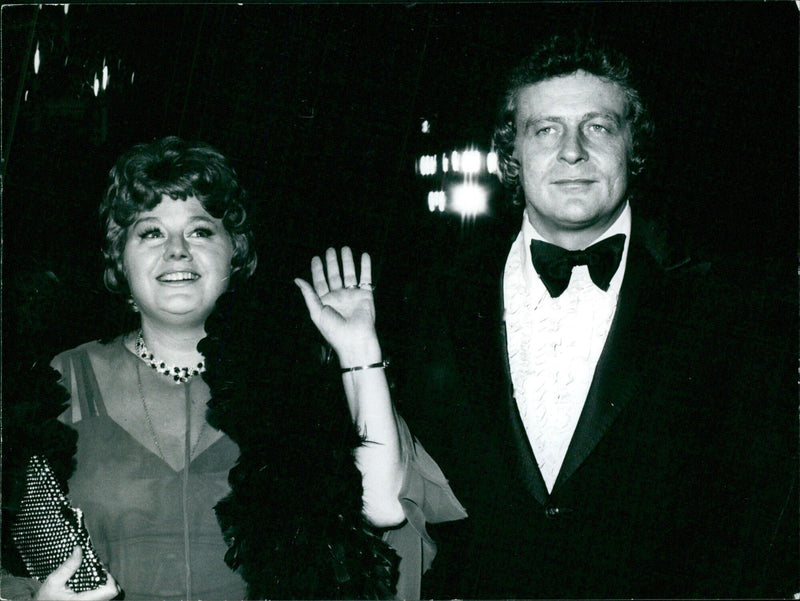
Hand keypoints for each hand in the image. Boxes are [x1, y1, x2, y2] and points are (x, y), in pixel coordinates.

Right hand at [35, 547, 119, 600]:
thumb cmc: (45, 598)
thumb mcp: (53, 581)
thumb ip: (68, 566)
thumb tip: (79, 550)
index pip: (111, 590)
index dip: (109, 578)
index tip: (99, 570)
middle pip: (112, 591)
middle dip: (106, 578)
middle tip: (95, 570)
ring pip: (107, 593)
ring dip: (102, 582)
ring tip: (91, 575)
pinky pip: (101, 595)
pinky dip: (98, 587)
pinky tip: (88, 582)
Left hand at [294, 247, 380, 364]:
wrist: (355, 340)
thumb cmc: (334, 331)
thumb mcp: (316, 313)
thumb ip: (308, 295)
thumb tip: (297, 279)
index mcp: (326, 301)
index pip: (320, 282)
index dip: (317, 270)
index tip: (316, 258)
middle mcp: (339, 297)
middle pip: (335, 275)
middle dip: (332, 262)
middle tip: (330, 249)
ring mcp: (352, 295)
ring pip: (349, 274)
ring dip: (347, 261)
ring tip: (345, 248)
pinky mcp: (365, 295)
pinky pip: (366, 278)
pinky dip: (365, 267)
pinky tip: (364, 255)